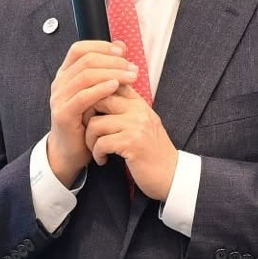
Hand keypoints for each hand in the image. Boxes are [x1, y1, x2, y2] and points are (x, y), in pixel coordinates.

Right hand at [46, 40, 138, 186]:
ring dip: (111, 73)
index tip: (122, 51)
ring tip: (130, 76)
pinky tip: (115, 87)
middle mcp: (60, 83)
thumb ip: (107, 70)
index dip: (101, 46)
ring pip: (85, 76)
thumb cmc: (86, 120)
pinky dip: (101, 89)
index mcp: (66, 74)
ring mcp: (60, 98)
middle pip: (85, 60)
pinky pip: (83, 97)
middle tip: (132, 67)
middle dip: (112, 61)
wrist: (70, 151)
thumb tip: (121, 46)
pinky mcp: (64, 114)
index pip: (79, 49)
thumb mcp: (97, 92)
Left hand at [85, 86, 178, 200]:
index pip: (111, 84)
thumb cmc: (152, 151)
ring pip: (95, 123)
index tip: (89, 112)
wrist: (171, 174)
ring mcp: (136, 126)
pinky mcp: (132, 143)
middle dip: (86, 116)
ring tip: (96, 149)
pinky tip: (103, 159)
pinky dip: (97, 154)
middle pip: (99, 99)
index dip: (94, 95)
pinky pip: (101, 143)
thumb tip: (100, 96)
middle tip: (89, 131)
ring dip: (90, 140)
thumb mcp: (143, 123)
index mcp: (140, 103)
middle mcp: (139, 110)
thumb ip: (127, 109)